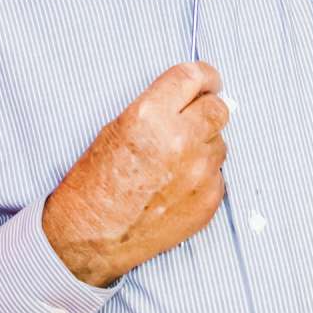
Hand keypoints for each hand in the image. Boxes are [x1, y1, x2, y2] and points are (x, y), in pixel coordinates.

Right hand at [42, 62, 229, 287]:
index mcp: (149, 116)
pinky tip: (176, 185)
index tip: (208, 80)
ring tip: (175, 161)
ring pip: (220, 143)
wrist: (92, 236)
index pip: (193, 77)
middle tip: (195, 117)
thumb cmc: (94, 183)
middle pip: (218, 109)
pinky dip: (203, 175)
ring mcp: (199, 172)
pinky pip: (218, 175)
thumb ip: (158, 109)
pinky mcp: (209, 200)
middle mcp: (179, 140)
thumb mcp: (115, 129)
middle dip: (208, 108)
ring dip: (204, 144)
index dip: (204, 76)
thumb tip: (192, 101)